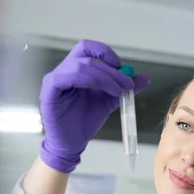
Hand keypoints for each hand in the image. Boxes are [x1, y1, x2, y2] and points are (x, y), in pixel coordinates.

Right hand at [40, 39, 149, 172]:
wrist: (72, 144)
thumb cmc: (84, 122)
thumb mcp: (108, 102)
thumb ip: (123, 88)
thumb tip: (144, 78)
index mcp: (75, 69)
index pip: (88, 49)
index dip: (106, 53)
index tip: (124, 69)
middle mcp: (64, 70)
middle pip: (87, 56)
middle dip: (111, 70)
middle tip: (128, 84)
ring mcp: (55, 79)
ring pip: (80, 66)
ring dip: (103, 77)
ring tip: (118, 91)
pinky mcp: (49, 90)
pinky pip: (67, 77)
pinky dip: (87, 80)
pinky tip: (100, 92)